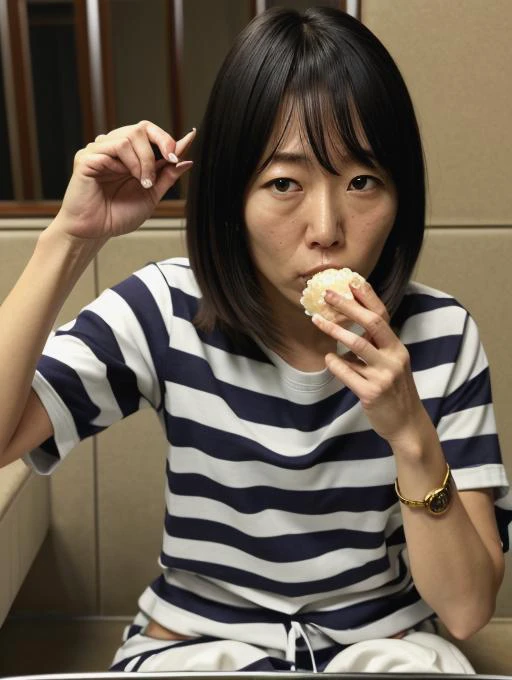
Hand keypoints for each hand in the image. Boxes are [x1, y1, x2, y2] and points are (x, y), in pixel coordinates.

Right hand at [53, 121, 195, 240]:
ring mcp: (98, 151)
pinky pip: (109, 149)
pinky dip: (122, 165)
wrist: (96, 231)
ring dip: (142, 162)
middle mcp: (113, 148)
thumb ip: (167, 176)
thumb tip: (186, 160)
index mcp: (129, 155)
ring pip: (126, 138)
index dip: (167, 139)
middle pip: (140, 129)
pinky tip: (120, 179)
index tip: (184, 146)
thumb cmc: (118, 215)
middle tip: (156, 175)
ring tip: (142, 182)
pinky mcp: (86, 158)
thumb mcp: (151, 195)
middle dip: (156, 151)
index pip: (150, 133)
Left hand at [312, 281, 425, 443]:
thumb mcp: (392, 364)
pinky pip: (347, 372)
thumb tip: (351, 325)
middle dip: (347, 306)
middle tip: (327, 295)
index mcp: (397, 348)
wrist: (406, 424)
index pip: (382, 315)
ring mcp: (384, 375)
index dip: (367, 297)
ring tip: (317, 321)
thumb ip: (376, 346)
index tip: (351, 280)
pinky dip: (335, 363)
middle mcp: (394, 357)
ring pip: (357, 345)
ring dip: (334, 330)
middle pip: (371, 323)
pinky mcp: (371, 392)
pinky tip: (329, 359)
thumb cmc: (395, 391)